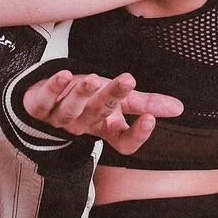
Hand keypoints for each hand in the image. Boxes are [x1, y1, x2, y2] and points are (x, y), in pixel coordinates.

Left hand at [23, 71, 183, 155]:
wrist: (47, 101)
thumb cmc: (88, 100)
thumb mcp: (118, 101)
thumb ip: (145, 103)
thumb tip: (179, 107)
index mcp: (104, 128)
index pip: (123, 141)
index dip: (136, 135)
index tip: (150, 119)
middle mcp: (83, 125)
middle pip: (99, 115)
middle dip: (112, 98)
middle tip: (128, 81)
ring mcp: (59, 118)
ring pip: (70, 111)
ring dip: (81, 94)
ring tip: (92, 79)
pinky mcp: (38, 107)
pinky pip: (44, 100)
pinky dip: (52, 87)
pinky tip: (62, 75)